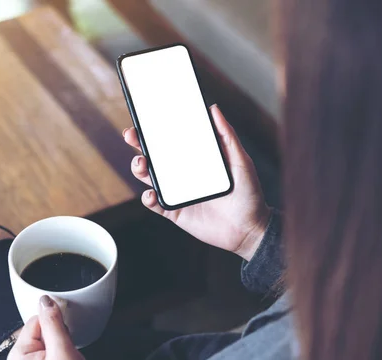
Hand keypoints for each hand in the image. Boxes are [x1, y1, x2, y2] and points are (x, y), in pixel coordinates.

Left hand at [6, 296, 104, 359]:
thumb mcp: (63, 350)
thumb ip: (53, 322)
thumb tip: (45, 301)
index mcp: (16, 359)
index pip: (34, 322)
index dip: (54, 326)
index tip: (64, 338)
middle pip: (39, 331)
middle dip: (57, 336)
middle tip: (66, 355)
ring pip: (46, 341)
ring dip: (60, 345)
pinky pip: (49, 353)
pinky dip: (60, 354)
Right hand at [123, 105, 269, 260]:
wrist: (249, 229)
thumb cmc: (248, 194)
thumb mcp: (240, 161)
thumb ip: (227, 136)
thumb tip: (214, 109)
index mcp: (195, 158)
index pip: (170, 140)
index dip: (155, 129)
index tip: (144, 117)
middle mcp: (181, 173)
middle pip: (153, 156)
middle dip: (138, 144)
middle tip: (131, 135)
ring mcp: (176, 192)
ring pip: (148, 178)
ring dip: (139, 168)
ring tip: (141, 163)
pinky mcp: (174, 211)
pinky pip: (155, 204)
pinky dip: (148, 198)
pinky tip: (151, 194)